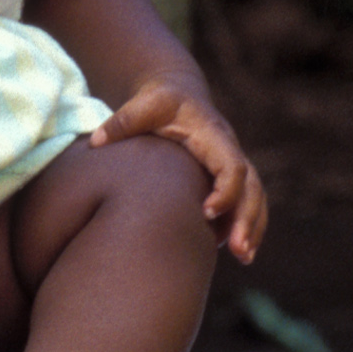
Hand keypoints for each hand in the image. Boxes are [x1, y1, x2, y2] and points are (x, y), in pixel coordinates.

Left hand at [90, 81, 266, 262]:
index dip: (225, 191)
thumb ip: (124, 120)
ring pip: (255, 198)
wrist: (178, 94)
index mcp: (213, 135)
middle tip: (239, 251)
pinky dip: (247, 225)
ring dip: (252, 227)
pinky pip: (247, 203)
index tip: (206, 212)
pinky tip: (238, 252)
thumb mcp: (145, 103)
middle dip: (247, 219)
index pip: (232, 166)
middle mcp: (229, 151)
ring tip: (244, 257)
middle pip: (252, 188)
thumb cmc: (161, 100)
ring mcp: (232, 165)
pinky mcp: (227, 178)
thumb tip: (97, 141)